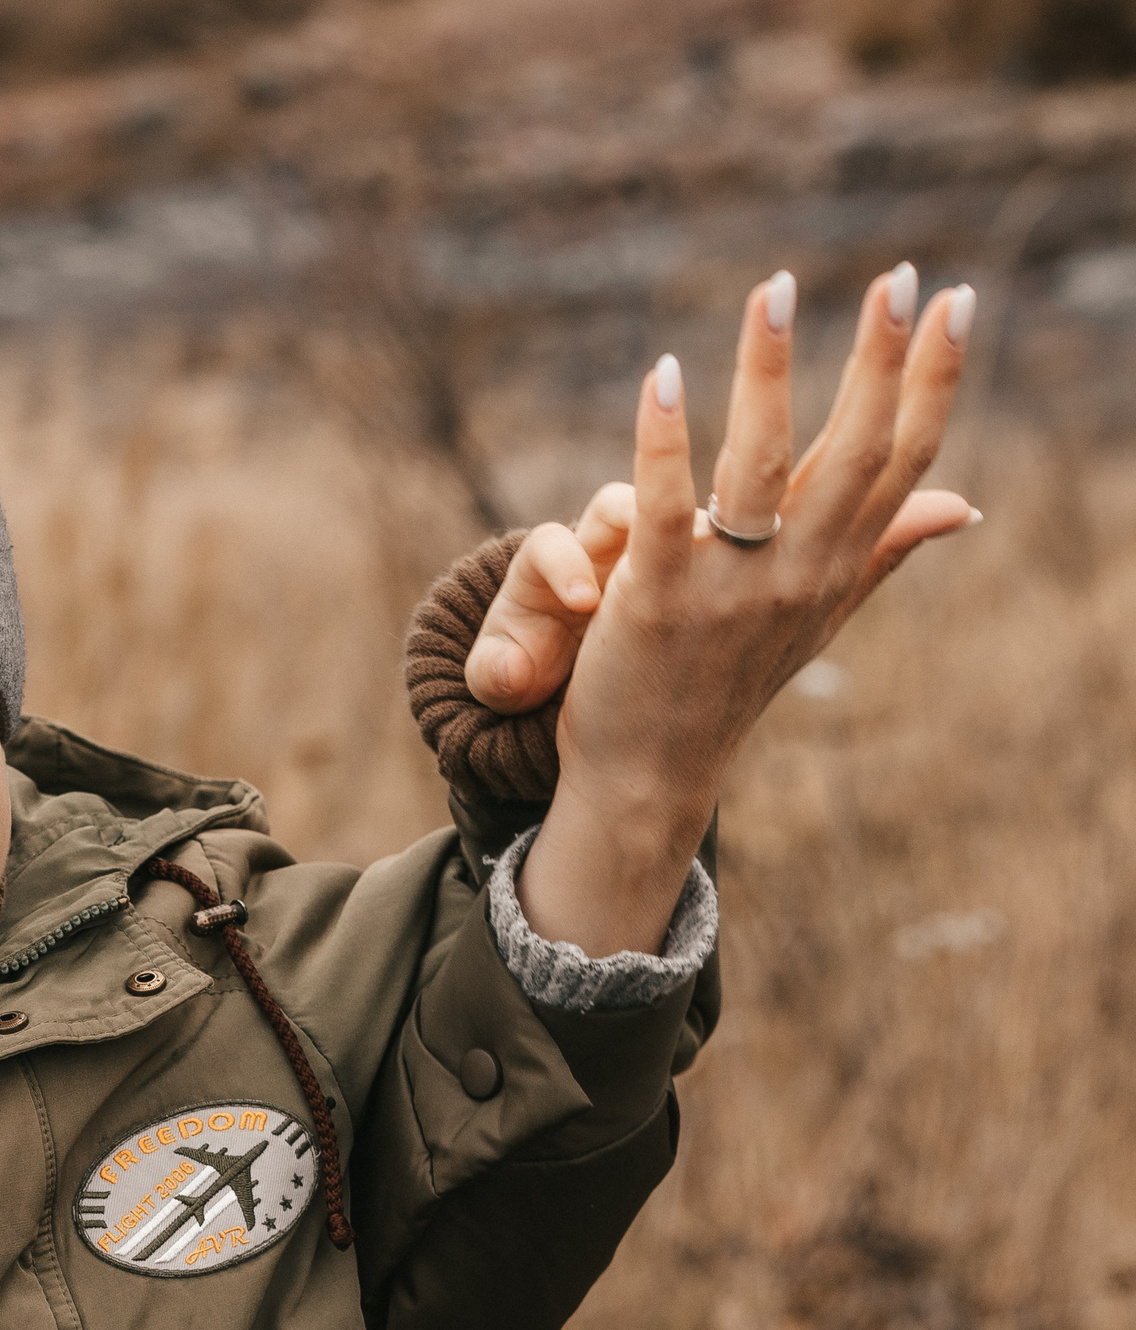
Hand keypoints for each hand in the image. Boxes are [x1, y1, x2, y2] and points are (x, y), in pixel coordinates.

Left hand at [503, 265, 977, 952]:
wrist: (650, 771)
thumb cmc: (728, 682)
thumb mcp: (818, 614)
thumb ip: (881, 550)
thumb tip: (962, 505)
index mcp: (837, 564)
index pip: (903, 458)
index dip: (933, 379)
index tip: (955, 300)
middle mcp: (798, 572)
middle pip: (856, 450)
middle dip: (880, 359)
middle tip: (895, 276)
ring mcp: (731, 587)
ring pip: (764, 464)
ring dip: (771, 372)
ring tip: (774, 291)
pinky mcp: (657, 598)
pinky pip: (666, 505)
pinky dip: (666, 438)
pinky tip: (669, 374)